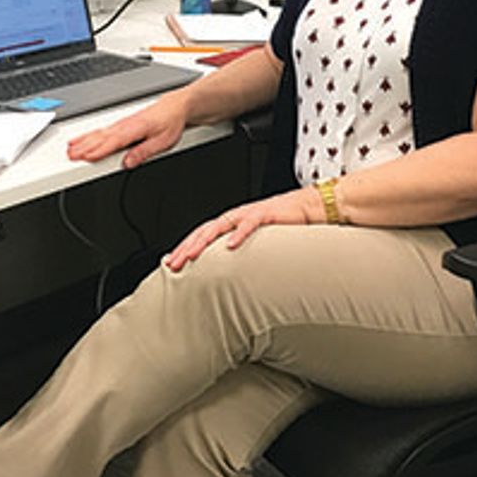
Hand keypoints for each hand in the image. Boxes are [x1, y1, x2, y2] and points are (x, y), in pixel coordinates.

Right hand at [67, 89, 188, 168]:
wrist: (174, 107)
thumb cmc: (170, 122)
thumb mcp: (163, 141)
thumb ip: (144, 152)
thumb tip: (128, 163)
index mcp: (134, 129)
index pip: (113, 142)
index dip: (98, 150)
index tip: (85, 156)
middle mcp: (124, 126)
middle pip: (100, 138)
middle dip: (84, 147)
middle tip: (70, 156)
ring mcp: (121, 125)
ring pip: (98, 134)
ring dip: (83, 141)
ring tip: (70, 149)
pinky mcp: (120, 125)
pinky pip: (101, 131)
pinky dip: (89, 135)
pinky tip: (82, 140)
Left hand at [163, 187, 323, 270]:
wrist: (306, 208)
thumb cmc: (281, 225)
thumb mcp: (255, 240)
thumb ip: (239, 249)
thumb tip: (225, 268)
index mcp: (231, 223)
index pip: (201, 235)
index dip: (184, 247)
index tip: (170, 262)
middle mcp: (235, 217)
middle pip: (204, 232)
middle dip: (186, 247)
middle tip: (172, 264)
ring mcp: (248, 214)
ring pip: (219, 227)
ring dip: (204, 241)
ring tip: (192, 255)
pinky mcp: (265, 214)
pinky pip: (249, 224)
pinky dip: (239, 234)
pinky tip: (230, 245)